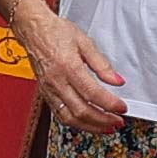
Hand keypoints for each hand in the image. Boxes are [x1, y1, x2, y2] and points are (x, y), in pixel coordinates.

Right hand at [27, 17, 131, 136]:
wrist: (33, 30)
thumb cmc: (56, 32)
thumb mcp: (85, 42)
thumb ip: (102, 64)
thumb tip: (117, 81)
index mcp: (68, 67)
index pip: (92, 93)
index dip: (110, 104)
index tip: (122, 108)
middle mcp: (57, 81)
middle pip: (81, 111)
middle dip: (103, 120)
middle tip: (118, 121)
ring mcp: (49, 90)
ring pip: (69, 118)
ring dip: (90, 127)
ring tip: (106, 128)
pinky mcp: (45, 94)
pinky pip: (60, 115)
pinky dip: (76, 123)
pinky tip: (88, 123)